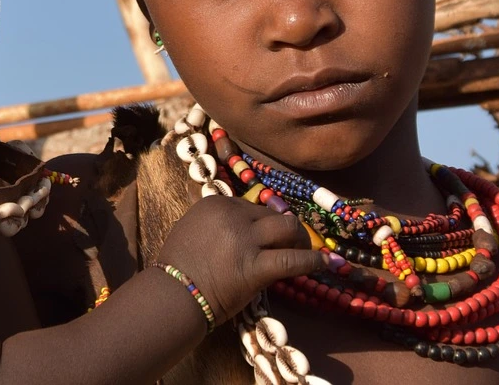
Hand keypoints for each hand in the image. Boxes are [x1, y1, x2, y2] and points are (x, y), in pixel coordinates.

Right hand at [156, 195, 324, 324]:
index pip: (253, 206)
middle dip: (288, 228)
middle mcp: (233, 215)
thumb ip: (217, 222)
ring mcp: (246, 240)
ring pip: (287, 229)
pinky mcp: (256, 267)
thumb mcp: (192, 229)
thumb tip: (242, 226)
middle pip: (273, 214)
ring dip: (302, 239)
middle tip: (296, 242)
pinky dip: (313, 261)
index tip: (275, 233)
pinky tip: (326, 263)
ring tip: (310, 250)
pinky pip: (292, 260)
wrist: (172, 294)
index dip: (267, 221)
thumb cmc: (178, 268)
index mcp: (216, 203)